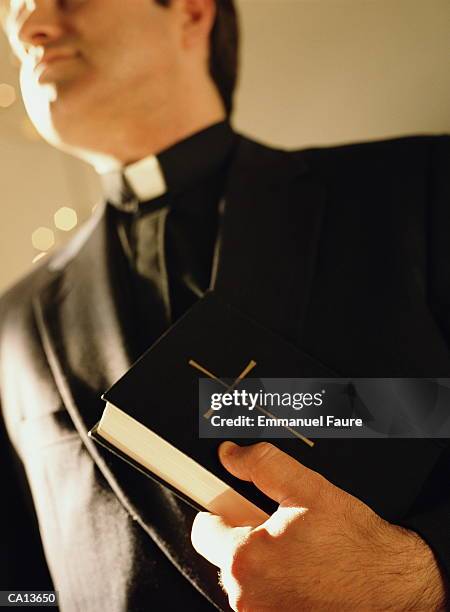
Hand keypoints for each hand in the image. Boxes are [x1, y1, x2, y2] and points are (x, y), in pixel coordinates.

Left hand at [191, 442, 446, 610]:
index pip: (203, 530)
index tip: (234, 506)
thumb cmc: (356, 544)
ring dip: (264, 565)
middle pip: (225, 557)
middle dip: (247, 538)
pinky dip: (277, 586)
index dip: (221, 510)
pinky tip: (304, 574)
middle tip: (282, 529)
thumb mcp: (308, 489)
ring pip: (246, 580)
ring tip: (299, 553)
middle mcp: (248, 598)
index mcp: (246, 560)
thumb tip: (231, 456)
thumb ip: (261, 465)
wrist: (393, 585)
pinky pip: (263, 600)